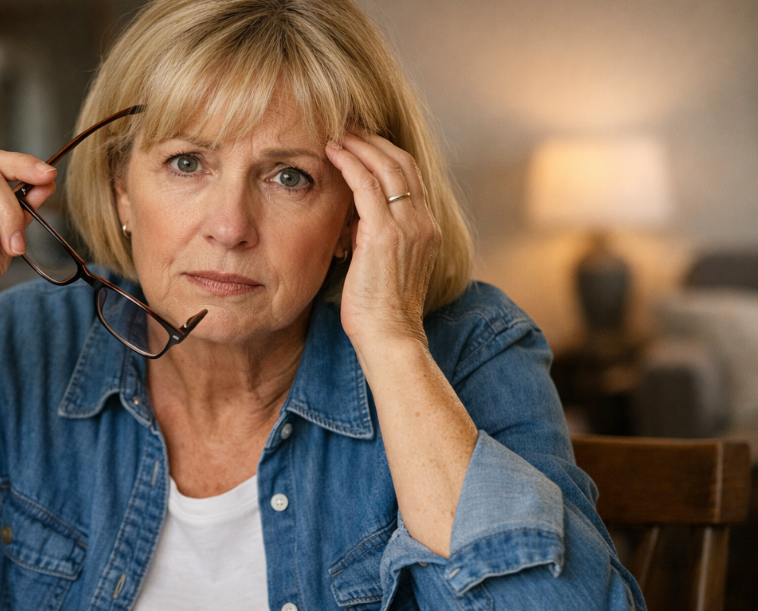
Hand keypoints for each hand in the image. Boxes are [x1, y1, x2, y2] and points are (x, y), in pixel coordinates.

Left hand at [325, 130, 440, 346]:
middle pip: (402, 162)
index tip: (362, 142)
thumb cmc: (380, 312)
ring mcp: (407, 226)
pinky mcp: (384, 233)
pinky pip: (366, 184)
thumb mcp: (383, 266)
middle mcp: (422, 222)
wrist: (390, 337)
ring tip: (336, 132)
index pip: (410, 177)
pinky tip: (331, 153)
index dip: (386, 154)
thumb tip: (354, 219)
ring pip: (386, 166)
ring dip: (360, 144)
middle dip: (373, 140)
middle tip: (348, 125)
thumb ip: (375, 238)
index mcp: (426, 229)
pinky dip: (349, 162)